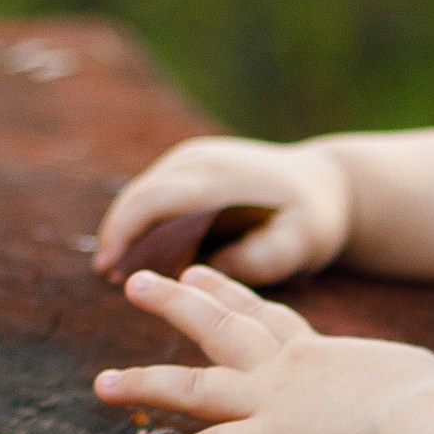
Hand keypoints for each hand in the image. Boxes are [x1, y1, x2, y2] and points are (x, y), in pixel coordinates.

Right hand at [92, 136, 352, 284]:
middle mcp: (200, 159)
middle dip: (117, 233)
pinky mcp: (192, 165)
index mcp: (221, 177)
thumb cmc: (314, 220)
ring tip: (118, 270)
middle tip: (108, 275)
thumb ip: (262, 257)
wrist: (325, 183)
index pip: (154, 199)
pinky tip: (140, 254)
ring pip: (142, 192)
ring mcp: (194, 157)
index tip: (109, 267)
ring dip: (125, 228)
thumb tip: (212, 269)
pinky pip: (155, 193)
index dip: (124, 232)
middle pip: (138, 194)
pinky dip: (141, 221)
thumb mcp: (302, 243)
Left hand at [96, 265, 433, 433]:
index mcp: (321, 353)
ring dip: (144, 384)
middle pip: (219, 327)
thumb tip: (422, 406)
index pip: (267, 317)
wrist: (433, 429)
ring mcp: (273, 405)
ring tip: (102, 385)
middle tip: (136, 283)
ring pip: (193, 386)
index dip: (229, 294)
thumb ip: (396, 389)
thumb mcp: (417, 384)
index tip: (196, 275)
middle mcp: (287, 370)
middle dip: (174, 303)